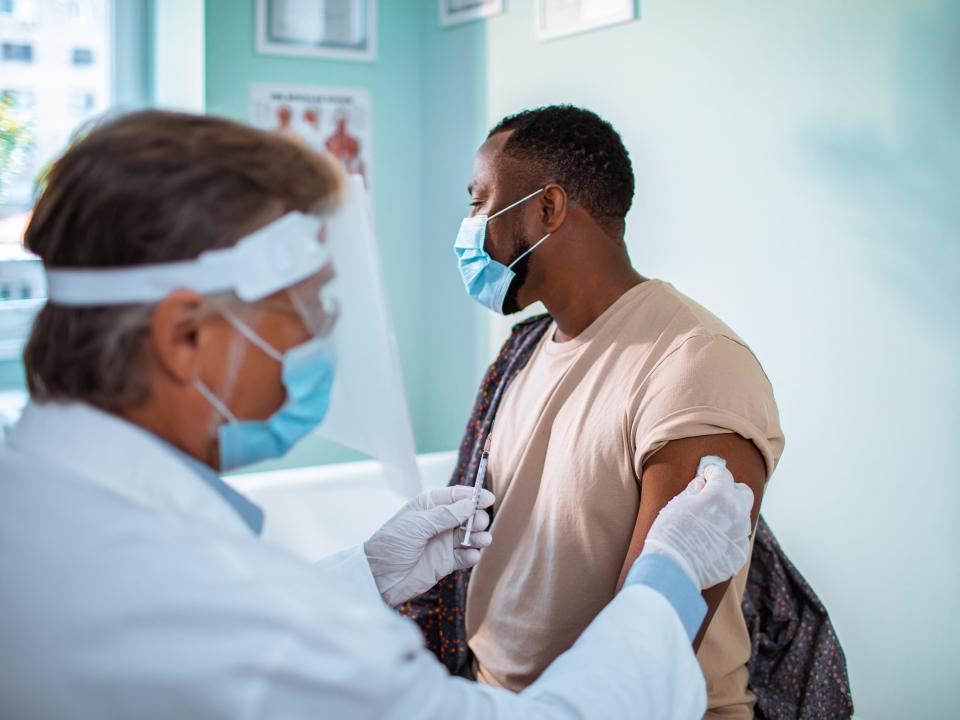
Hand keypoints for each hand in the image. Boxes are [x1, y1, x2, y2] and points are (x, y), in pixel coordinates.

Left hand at [364, 486, 494, 606]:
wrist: (377, 578)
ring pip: (469, 536)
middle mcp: (438, 522)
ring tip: (482, 540)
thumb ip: (445, 515)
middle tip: (479, 524)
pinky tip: (472, 556)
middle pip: (467, 515)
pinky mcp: (445, 563)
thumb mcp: (417, 525)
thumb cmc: (391, 545)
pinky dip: (472, 556)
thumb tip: (470, 504)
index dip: (473, 496)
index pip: (456, 496)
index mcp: (429, 506)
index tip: (488, 499)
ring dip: (479, 537)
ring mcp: (443, 543)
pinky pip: (465, 557)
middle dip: (477, 518)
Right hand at [639, 456, 753, 589]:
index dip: (712, 471)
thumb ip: (694, 490)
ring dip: (728, 514)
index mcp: (720, 496)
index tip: (706, 474)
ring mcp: (740, 535)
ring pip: (740, 517)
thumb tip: (702, 483)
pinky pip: (736, 538)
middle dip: (730, 490)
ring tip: (707, 522)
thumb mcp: (677, 504)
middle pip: (743, 492)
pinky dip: (726, 536)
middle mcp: (737, 513)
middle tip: (712, 495)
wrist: (672, 570)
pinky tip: (709, 542)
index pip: (722, 473)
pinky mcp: (739, 554)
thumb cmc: (670, 533)